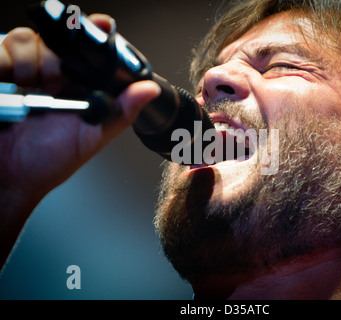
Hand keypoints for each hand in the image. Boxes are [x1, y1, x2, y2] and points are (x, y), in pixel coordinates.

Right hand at [0, 14, 160, 267]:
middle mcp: (50, 75)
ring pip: (26, 39)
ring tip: (31, 89)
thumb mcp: (91, 137)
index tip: (101, 26)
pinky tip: (10, 82)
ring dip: (29, 62)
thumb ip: (120, 112)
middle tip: (54, 82)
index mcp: (78, 86)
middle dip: (57, 56)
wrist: (7, 178)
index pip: (88, 47)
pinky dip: (3, 61)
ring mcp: (21, 72)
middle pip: (56, 38)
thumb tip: (150, 90)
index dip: (94, 33)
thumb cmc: (47, 162)